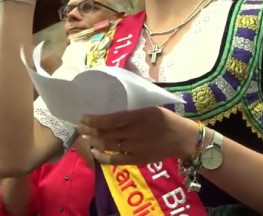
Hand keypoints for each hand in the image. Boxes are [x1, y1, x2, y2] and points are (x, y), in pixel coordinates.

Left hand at [77, 107, 198, 165]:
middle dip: (89, 130)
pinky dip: (103, 157)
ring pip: (108, 146)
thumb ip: (133, 107)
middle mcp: (135, 132)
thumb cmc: (167, 119)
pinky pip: (116, 160)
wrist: (183, 138)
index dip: (94, 120)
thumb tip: (114, 102)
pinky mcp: (137, 159)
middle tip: (79, 127)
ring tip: (84, 137)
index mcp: (138, 116)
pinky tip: (95, 153)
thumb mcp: (151, 107)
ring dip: (93, 142)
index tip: (83, 117)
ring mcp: (135, 147)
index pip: (110, 119)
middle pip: (106, 133)